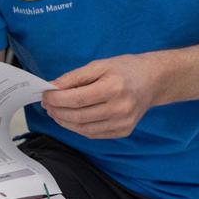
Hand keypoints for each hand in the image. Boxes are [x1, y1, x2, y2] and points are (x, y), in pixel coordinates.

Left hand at [42, 53, 163, 138]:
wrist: (153, 81)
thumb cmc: (126, 69)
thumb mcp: (100, 64)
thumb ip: (75, 77)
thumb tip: (53, 87)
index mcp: (114, 87)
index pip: (77, 98)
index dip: (57, 99)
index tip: (45, 94)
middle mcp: (120, 108)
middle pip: (78, 116)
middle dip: (57, 110)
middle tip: (47, 104)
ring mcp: (123, 122)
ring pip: (84, 128)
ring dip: (64, 122)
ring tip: (55, 112)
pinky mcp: (124, 131)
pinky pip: (94, 134)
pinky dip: (78, 128)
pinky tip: (71, 119)